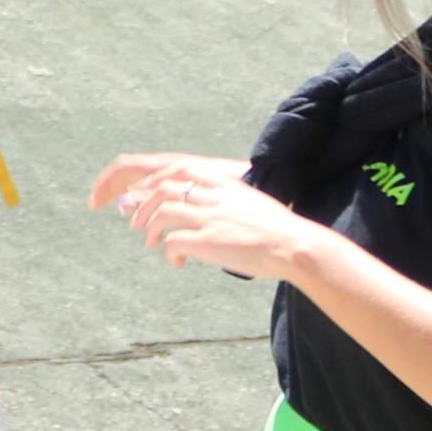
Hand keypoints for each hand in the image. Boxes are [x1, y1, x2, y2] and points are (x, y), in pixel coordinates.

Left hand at [92, 151, 309, 282]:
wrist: (295, 246)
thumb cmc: (278, 230)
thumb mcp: (249, 202)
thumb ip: (225, 200)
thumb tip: (204, 208)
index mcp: (223, 182)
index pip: (176, 169)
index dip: (152, 180)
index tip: (141, 193)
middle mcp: (213, 195)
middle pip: (161, 189)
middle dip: (141, 204)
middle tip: (135, 222)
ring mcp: (210, 217)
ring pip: (162, 213)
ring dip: (149, 228)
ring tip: (150, 242)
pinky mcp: (209, 241)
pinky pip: (174, 242)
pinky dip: (169, 252)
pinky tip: (177, 262)